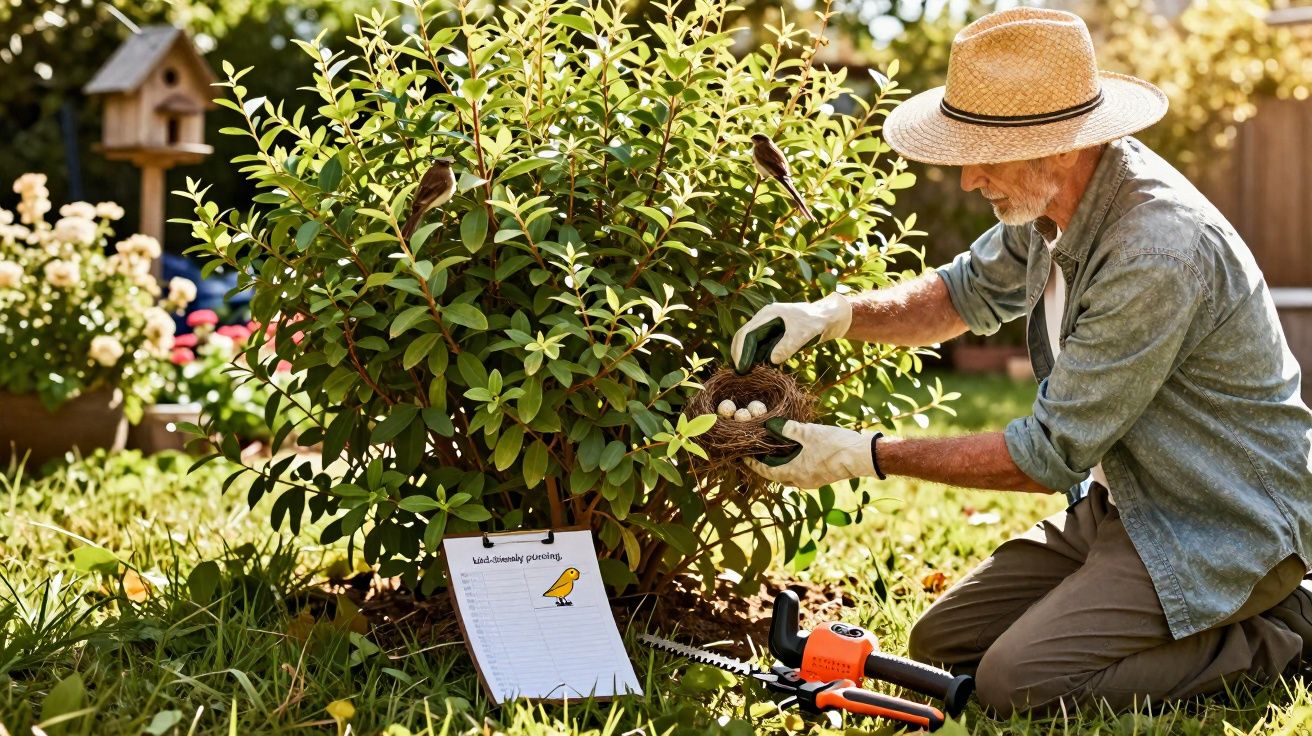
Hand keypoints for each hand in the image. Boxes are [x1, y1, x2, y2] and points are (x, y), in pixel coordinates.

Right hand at [730, 293, 851, 373]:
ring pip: (751, 342)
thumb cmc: (816, 322)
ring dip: (747, 356)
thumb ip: (788, 346)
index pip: (747, 333)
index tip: (742, 368)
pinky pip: (760, 346)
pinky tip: (757, 368)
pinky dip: (757, 356)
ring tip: (745, 373)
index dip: (742, 351)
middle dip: (740, 354)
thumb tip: (772, 360)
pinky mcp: (774, 334)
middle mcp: (764, 319)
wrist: (828, 317)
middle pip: (744, 337)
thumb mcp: (803, 334)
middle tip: (740, 373)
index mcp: (768, 314)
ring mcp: (768, 326)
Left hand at [743, 418, 879, 488]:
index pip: (767, 471)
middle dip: (767, 466)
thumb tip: (771, 424)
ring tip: (777, 452)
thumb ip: (789, 429)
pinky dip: (794, 465)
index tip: (744, 458)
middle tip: (760, 454)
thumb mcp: (809, 432)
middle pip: (778, 476)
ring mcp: (813, 481)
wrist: (863, 456)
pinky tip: (798, 453)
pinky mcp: (823, 478)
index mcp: (794, 472)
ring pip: (790, 476)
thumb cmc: (835, 445)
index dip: (754, 465)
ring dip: (782, 466)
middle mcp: (801, 481)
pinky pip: (802, 474)